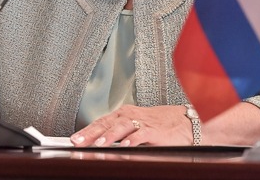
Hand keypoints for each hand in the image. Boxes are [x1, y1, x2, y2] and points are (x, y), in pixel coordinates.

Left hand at [70, 104, 192, 146]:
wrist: (186, 121)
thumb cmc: (160, 125)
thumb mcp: (135, 126)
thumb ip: (119, 134)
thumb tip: (99, 143)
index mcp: (124, 114)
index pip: (101, 122)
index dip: (86, 131)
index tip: (74, 139)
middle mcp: (131, 115)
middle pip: (107, 123)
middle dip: (91, 133)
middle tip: (78, 142)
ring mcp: (143, 122)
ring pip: (122, 127)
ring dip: (109, 136)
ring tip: (99, 144)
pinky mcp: (155, 131)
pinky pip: (142, 134)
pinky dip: (132, 140)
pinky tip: (125, 145)